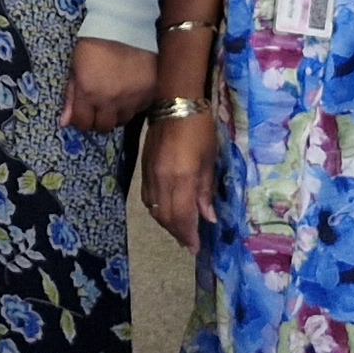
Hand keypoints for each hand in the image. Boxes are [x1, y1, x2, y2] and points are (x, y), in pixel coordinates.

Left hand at [64, 38, 154, 135]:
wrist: (125, 26)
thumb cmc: (94, 44)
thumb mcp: (75, 67)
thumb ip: (71, 96)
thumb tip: (65, 122)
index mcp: (88, 94)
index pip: (83, 123)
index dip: (81, 121)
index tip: (83, 113)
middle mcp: (110, 102)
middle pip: (104, 127)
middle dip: (99, 120)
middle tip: (99, 108)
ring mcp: (132, 99)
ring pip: (123, 120)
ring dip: (117, 113)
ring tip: (116, 99)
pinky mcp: (150, 93)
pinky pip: (140, 108)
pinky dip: (134, 104)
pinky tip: (130, 92)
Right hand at [140, 103, 217, 246]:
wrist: (174, 104)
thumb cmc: (199, 129)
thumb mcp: (209, 160)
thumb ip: (205, 191)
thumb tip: (208, 218)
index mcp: (181, 179)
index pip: (183, 217)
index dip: (189, 235)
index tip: (196, 248)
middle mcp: (161, 181)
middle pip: (166, 217)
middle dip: (178, 233)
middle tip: (189, 243)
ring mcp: (149, 176)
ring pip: (155, 210)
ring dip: (167, 223)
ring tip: (180, 231)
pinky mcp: (144, 169)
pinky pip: (148, 198)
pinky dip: (158, 210)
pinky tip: (167, 211)